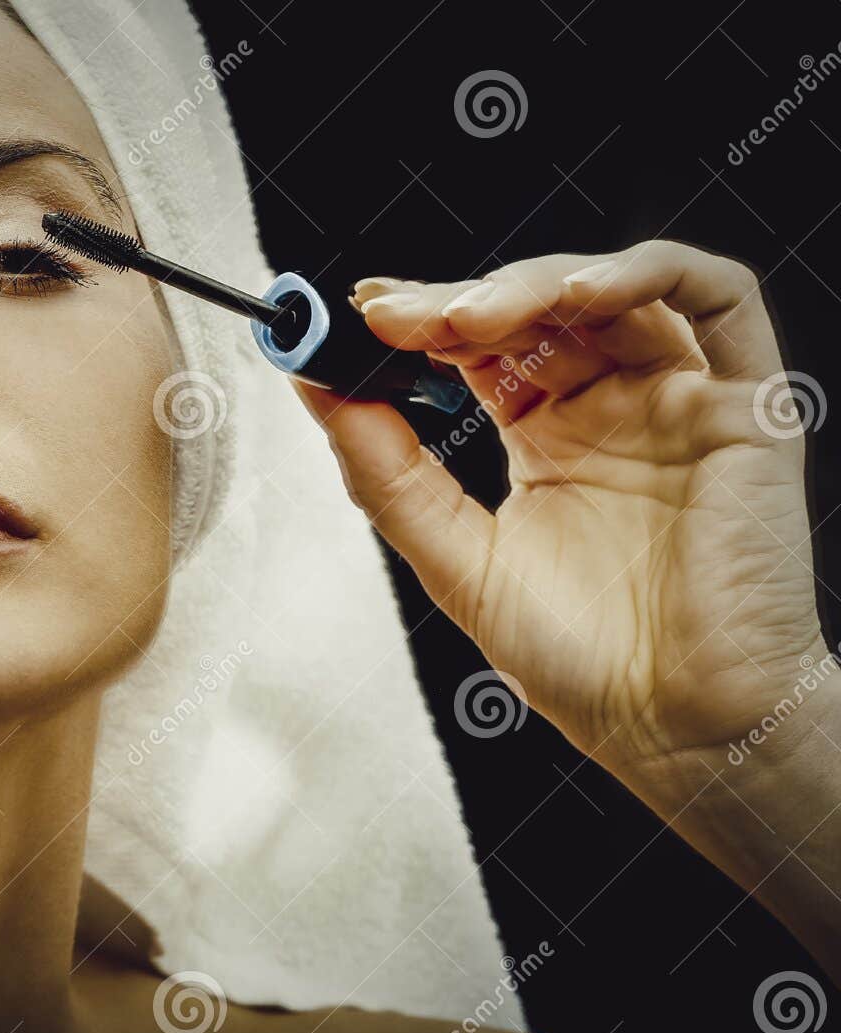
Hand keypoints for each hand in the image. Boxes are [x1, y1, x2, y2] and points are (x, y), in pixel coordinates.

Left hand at [299, 241, 829, 803]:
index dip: (420, 321)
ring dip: (532, 283)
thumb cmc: (580, 661)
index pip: (479, 347)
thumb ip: (387, 473)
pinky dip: (650, 273)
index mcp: (545, 438)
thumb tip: (317, 390)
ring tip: (464, 319)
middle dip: (458, 301)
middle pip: (535, 310)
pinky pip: (720, 299)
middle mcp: (611, 408)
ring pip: (612, 289)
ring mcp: (678, 399)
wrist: (676, 728)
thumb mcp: (454, 559)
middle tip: (394, 318)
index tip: (355, 316)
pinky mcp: (746, 405)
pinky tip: (582, 293)